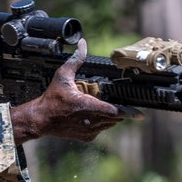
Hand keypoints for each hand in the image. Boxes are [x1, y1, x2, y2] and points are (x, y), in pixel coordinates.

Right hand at [9, 39, 143, 143]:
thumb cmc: (52, 98)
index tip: (140, 115)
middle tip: (112, 102)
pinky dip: (100, 123)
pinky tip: (90, 116)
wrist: (41, 119)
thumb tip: (82, 44)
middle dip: (118, 110)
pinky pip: (101, 130)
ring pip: (109, 124)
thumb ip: (76, 60)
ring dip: (109, 116)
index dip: (129, 113)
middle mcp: (90, 120)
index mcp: (87, 106)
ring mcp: (89, 130)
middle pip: (114, 117)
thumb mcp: (62, 76)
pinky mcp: (86, 137)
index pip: (114, 111)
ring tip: (99, 107)